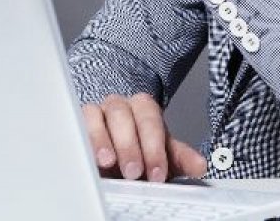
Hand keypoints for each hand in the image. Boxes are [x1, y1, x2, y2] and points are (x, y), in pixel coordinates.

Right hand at [81, 94, 206, 181]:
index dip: (154, 146)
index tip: (158, 173)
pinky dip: (85, 137)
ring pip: (100, 114)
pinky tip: (88, 156)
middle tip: (134, 172)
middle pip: (124, 114)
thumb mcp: (161, 158)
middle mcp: (121, 106)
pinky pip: (79, 120)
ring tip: (108, 163)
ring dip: (104, 140)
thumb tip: (200, 165)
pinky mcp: (79, 121)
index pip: (151, 119)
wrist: (112, 158)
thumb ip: (179, 159)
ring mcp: (98, 111)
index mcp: (145, 110)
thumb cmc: (138, 155)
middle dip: (130, 145)